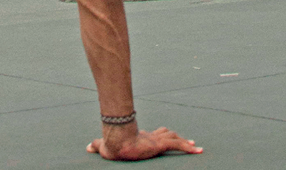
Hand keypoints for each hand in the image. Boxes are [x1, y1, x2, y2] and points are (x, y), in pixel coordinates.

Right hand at [87, 127, 201, 158]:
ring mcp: (156, 140)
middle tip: (187, 141)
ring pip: (174, 139)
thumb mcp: (104, 148)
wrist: (118, 141)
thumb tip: (87, 146)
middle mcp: (150, 137)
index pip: (155, 134)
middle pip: (167, 134)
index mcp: (141, 138)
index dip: (162, 135)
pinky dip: (188, 148)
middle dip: (176, 138)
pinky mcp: (160, 144)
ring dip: (185, 143)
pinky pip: (177, 145)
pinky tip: (198, 150)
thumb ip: (98, 146)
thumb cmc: (112, 144)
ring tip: (195, 147)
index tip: (167, 136)